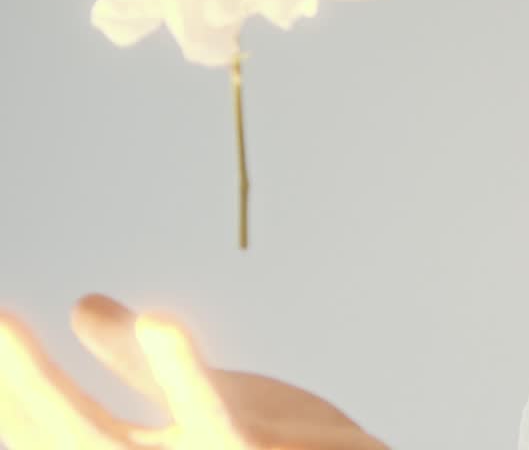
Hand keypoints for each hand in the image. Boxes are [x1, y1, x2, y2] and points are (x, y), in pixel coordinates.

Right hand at [0, 295, 387, 449]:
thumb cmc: (291, 446)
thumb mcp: (209, 395)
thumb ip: (141, 360)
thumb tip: (82, 303)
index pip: (50, 426)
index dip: (10, 388)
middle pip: (59, 437)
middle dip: (10, 386)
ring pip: (96, 443)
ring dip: (40, 388)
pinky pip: (209, 417)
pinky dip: (179, 370)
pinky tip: (157, 319)